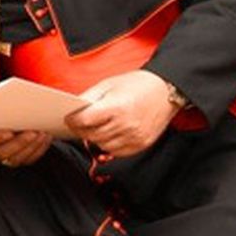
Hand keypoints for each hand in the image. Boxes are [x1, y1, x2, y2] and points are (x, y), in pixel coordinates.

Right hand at [0, 128, 50, 167]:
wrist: (0, 124)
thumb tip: (7, 98)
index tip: (9, 133)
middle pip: (4, 152)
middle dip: (20, 142)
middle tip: (33, 132)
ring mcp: (6, 159)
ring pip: (19, 158)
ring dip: (32, 146)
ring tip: (42, 133)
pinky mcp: (19, 160)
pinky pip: (30, 158)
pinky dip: (40, 148)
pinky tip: (46, 137)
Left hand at [65, 70, 180, 157]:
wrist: (166, 91)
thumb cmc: (137, 84)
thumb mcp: (109, 84)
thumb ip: (89, 97)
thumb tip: (72, 109)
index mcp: (116, 107)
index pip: (85, 120)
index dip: (73, 120)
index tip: (68, 118)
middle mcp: (126, 125)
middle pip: (92, 135)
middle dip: (80, 130)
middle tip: (77, 124)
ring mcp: (134, 137)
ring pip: (102, 145)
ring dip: (94, 138)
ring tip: (93, 128)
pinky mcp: (141, 144)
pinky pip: (116, 152)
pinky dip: (108, 145)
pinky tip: (108, 134)